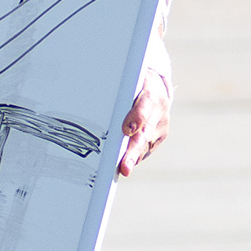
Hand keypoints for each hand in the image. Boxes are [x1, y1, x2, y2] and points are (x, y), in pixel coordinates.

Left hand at [119, 35, 172, 176]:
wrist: (157, 87)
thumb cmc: (133, 82)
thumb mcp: (128, 78)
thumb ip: (117, 89)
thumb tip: (89, 90)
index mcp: (150, 91)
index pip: (144, 104)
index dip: (137, 117)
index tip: (127, 130)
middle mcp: (159, 110)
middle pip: (144, 133)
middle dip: (132, 152)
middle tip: (125, 168)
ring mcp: (161, 126)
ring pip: (144, 145)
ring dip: (131, 159)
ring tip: (119, 171)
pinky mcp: (159, 137)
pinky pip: (145, 150)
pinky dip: (132, 158)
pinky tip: (121, 165)